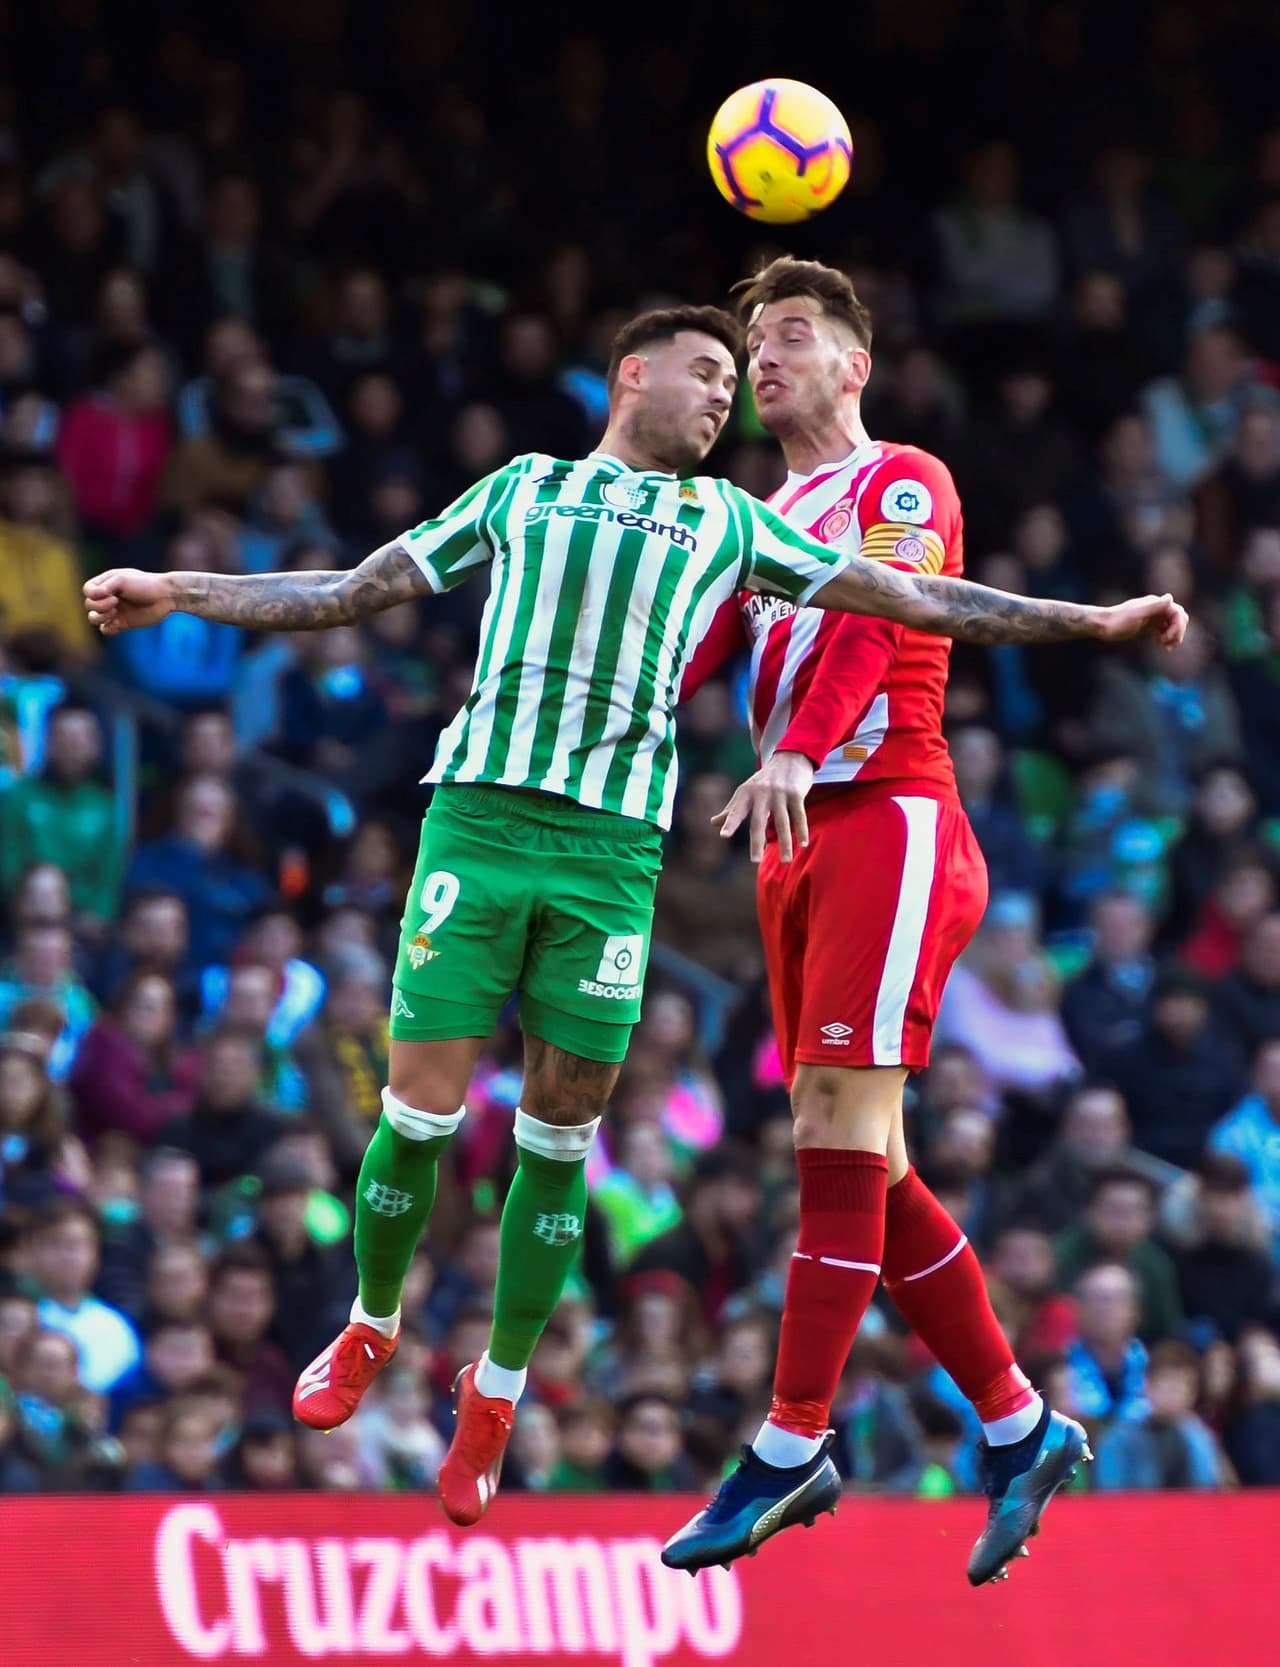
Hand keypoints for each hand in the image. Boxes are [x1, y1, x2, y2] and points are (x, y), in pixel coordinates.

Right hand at [83, 568, 174, 634]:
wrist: (166, 597)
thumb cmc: (145, 584)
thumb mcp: (122, 580)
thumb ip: (105, 586)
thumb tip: (92, 596)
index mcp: (107, 583)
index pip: (87, 590)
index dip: (93, 594)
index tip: (110, 594)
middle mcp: (108, 597)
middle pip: (89, 605)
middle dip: (99, 606)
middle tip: (116, 602)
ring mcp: (115, 611)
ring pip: (94, 618)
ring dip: (101, 617)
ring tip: (114, 614)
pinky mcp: (123, 623)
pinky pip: (106, 630)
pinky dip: (108, 628)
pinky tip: (119, 623)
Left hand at [712, 749, 815, 863]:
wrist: (790, 758)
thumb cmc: (764, 780)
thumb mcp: (746, 791)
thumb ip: (732, 809)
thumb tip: (713, 823)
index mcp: (746, 793)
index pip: (737, 811)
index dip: (730, 822)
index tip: (723, 835)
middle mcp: (762, 793)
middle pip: (759, 821)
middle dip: (757, 842)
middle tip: (755, 860)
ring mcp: (780, 793)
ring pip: (782, 822)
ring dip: (785, 843)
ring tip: (785, 860)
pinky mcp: (796, 793)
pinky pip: (799, 815)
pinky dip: (801, 830)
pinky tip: (803, 844)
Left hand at [1095, 593, 1187, 647]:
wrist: (1102, 626)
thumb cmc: (1117, 621)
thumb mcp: (1136, 615)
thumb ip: (1153, 607)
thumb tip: (1170, 598)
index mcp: (1155, 604)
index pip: (1177, 612)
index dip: (1178, 626)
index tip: (1168, 638)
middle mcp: (1156, 608)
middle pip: (1178, 618)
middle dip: (1177, 631)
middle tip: (1168, 644)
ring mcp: (1152, 616)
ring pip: (1172, 624)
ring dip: (1173, 635)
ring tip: (1166, 647)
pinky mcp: (1147, 624)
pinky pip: (1163, 629)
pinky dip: (1166, 636)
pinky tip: (1159, 644)